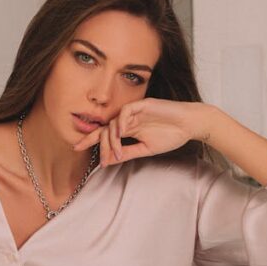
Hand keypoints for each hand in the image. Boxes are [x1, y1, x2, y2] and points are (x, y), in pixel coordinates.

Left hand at [73, 98, 193, 165]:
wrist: (190, 124)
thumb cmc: (171, 135)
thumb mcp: (146, 149)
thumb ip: (128, 152)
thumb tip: (108, 160)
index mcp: (129, 128)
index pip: (105, 133)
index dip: (90, 139)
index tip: (76, 148)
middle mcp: (129, 119)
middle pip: (105, 128)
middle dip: (97, 142)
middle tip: (98, 158)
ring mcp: (135, 111)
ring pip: (114, 122)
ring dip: (112, 139)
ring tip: (116, 153)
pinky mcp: (143, 104)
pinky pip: (126, 111)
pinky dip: (121, 122)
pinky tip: (121, 134)